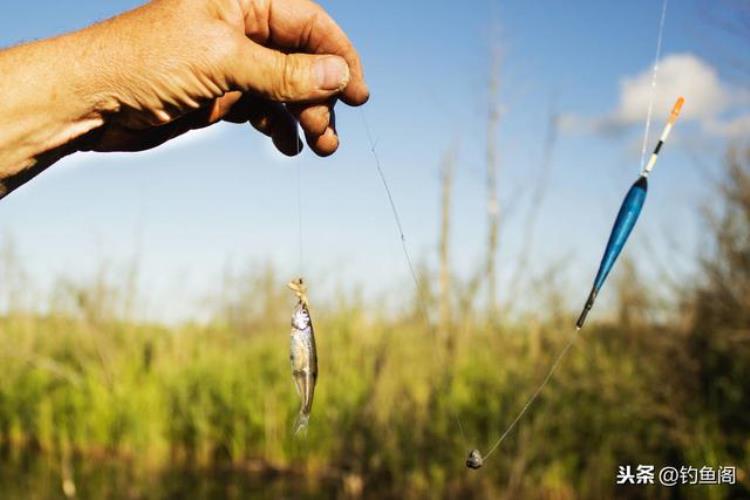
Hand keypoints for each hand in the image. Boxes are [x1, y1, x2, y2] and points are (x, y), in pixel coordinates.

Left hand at [77, 0, 368, 156]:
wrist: (89, 102)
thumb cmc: (143, 62)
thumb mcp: (222, 61)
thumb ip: (283, 70)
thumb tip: (339, 75)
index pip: (307, 22)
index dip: (338, 56)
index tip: (359, 94)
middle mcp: (239, 27)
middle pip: (301, 59)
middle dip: (320, 97)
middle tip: (330, 135)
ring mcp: (230, 63)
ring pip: (285, 88)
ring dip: (305, 118)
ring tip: (319, 147)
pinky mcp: (220, 94)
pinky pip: (263, 109)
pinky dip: (278, 127)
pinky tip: (286, 147)